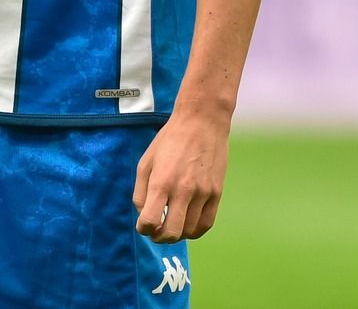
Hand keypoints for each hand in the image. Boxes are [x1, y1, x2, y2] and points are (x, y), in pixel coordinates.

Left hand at [132, 107, 229, 242]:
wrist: (203, 121)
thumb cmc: (170, 141)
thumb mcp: (145, 163)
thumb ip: (140, 193)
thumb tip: (145, 217)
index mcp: (161, 182)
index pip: (148, 223)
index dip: (143, 229)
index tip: (145, 222)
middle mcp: (183, 190)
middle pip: (170, 234)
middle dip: (159, 237)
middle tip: (157, 230)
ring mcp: (203, 192)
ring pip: (189, 231)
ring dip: (177, 233)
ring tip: (173, 223)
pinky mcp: (217, 191)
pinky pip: (206, 224)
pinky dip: (195, 230)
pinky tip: (188, 223)